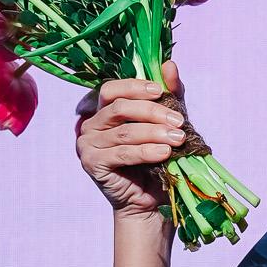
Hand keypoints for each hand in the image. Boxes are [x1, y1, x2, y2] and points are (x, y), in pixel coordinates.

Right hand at [76, 60, 183, 219]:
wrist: (150, 201)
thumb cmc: (157, 162)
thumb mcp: (166, 125)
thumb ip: (169, 96)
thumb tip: (169, 65)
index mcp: (105, 110)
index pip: (112, 89)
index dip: (135, 86)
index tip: (160, 90)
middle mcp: (91, 124)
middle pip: (119, 108)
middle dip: (152, 112)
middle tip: (179, 121)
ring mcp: (87, 144)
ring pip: (123, 131)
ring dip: (154, 133)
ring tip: (178, 140)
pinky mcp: (91, 163)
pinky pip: (121, 153)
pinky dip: (145, 152)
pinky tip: (164, 153)